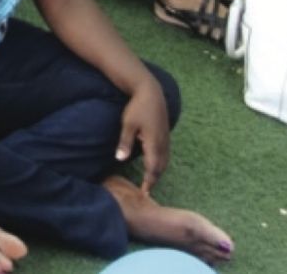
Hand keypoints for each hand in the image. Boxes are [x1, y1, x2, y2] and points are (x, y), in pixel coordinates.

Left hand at [115, 77, 170, 195]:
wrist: (150, 92)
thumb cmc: (137, 107)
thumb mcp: (127, 125)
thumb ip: (125, 143)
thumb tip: (120, 159)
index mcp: (154, 143)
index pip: (152, 169)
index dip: (149, 182)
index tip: (145, 194)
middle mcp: (163, 144)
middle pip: (160, 167)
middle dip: (154, 179)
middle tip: (147, 191)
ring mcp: (166, 139)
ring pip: (165, 161)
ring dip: (158, 171)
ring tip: (150, 180)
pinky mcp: (166, 134)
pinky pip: (166, 154)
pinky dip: (161, 162)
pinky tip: (155, 163)